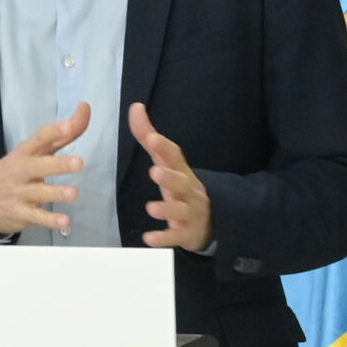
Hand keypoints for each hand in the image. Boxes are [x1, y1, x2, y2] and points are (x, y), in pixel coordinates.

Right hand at [0, 104, 92, 236]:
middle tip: (79, 163)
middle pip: (39, 165)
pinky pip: (36, 216)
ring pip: (38, 192)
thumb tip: (84, 110)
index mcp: (27, 151)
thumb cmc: (18, 170)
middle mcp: (22, 170)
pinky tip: (64, 221)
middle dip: (58, 164)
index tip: (70, 125)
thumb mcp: (36, 150)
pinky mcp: (21, 212)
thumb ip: (63, 134)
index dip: (55, 131)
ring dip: (56, 193)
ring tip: (73, 193)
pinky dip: (50, 220)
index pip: (40, 138)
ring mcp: (20, 192)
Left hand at [129, 102, 213, 251]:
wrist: (211, 220)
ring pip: (181, 210)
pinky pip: (175, 236)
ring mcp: (190, 212)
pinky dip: (163, 238)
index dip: (164, 147)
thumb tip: (135, 106)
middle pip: (182, 182)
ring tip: (150, 208)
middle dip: (170, 177)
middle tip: (154, 171)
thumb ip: (148, 136)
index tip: (151, 138)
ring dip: (166, 209)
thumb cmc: (180, 186)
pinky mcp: (187, 233)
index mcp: (181, 171)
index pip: (175, 156)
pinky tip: (148, 239)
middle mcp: (188, 190)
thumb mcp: (166, 162)